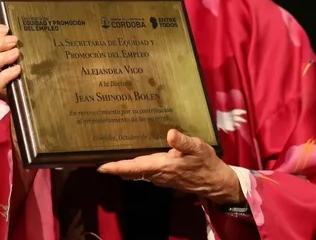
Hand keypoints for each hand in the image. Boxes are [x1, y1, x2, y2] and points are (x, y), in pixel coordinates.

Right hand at [0, 24, 19, 101]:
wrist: (20, 87)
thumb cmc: (14, 63)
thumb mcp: (9, 49)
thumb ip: (7, 40)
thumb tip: (13, 30)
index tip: (6, 29)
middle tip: (13, 41)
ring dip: (1, 58)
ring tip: (16, 53)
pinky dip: (7, 74)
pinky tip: (17, 68)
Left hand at [97, 129, 243, 204]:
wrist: (216, 182)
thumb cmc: (206, 163)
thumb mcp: (198, 148)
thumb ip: (183, 141)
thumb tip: (169, 133)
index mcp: (163, 166)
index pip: (135, 167)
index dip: (117, 167)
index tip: (101, 167)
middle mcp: (158, 174)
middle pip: (132, 171)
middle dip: (116, 166)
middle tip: (99, 160)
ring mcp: (160, 177)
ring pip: (137, 172)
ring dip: (124, 167)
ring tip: (110, 157)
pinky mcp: (164, 177)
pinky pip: (144, 172)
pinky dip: (134, 167)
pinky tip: (131, 159)